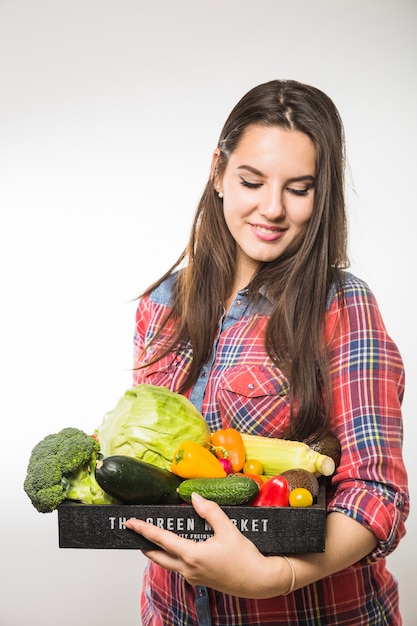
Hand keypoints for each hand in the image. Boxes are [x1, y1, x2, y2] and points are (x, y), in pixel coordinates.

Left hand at [125, 492, 285, 597]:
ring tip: (153, 538)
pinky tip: (178, 548)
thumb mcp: (228, 529)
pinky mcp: (200, 580)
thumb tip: (195, 498)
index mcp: (192, 555)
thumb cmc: (245, 558)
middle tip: (135, 532)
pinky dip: (173, 557)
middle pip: (158, 557)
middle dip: (145, 544)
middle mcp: (189, 569)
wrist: (259, 581)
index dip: (144, 530)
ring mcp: (193, 577)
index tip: (131, 523)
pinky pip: (180, 567)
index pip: (161, 540)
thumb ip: (210, 511)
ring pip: (168, 564)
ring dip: (158, 552)